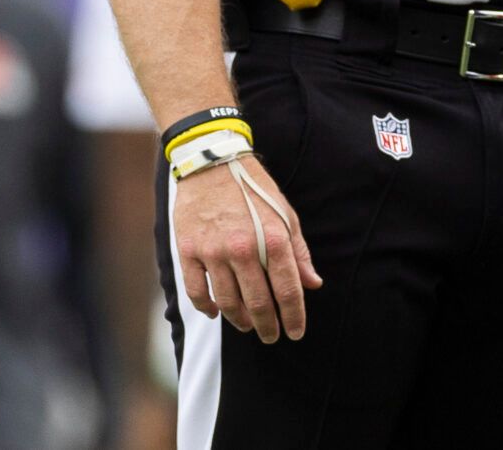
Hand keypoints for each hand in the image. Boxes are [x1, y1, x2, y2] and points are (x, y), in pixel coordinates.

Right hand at [171, 154, 319, 341]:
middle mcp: (244, 249)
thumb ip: (299, 252)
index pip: (288, 289)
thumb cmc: (254, 190)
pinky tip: (215, 313)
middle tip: (272, 337)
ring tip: (247, 326)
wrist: (213, 165)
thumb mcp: (286, 215)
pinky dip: (207, 307)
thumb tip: (313, 284)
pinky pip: (197, 291)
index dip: (294, 315)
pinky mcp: (188, 251)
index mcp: (274, 239)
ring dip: (239, 320)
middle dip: (268, 325)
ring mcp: (214, 252)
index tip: (296, 332)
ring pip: (228, 301)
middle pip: (258, 302)